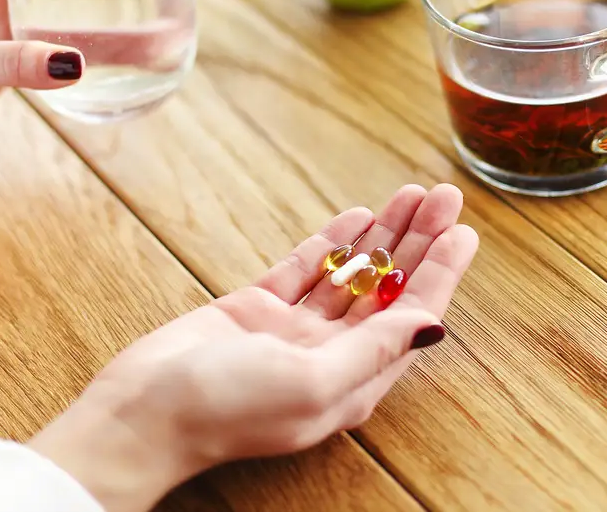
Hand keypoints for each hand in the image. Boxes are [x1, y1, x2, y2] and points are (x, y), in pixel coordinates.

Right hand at [30, 184, 477, 511]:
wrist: (142, 412)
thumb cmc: (225, 410)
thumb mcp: (313, 383)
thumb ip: (374, 350)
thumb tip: (433, 325)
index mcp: (352, 383)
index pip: (410, 318)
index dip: (441, 273)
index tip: (464, 231)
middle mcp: (330, 356)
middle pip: (388, 289)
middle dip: (419, 242)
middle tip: (444, 196)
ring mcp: (293, 331)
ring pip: (351, 274)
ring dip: (383, 235)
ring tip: (411, 195)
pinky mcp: (257, 309)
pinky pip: (307, 268)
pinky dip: (333, 242)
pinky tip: (358, 217)